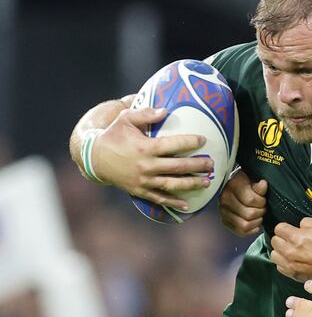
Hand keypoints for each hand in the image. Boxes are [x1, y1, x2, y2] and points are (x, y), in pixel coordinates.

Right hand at [93, 102, 212, 209]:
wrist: (94, 158)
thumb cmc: (113, 135)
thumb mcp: (126, 119)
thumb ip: (146, 114)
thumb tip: (166, 111)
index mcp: (145, 147)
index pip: (173, 145)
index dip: (190, 142)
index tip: (203, 140)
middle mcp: (146, 166)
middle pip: (178, 167)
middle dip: (197, 166)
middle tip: (212, 164)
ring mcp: (143, 180)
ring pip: (172, 184)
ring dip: (191, 184)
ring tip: (207, 182)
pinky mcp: (139, 191)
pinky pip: (159, 198)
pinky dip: (173, 202)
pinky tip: (187, 205)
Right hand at [219, 169, 267, 235]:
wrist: (236, 187)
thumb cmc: (247, 184)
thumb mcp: (254, 180)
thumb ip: (259, 186)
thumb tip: (263, 184)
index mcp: (233, 186)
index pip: (251, 200)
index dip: (262, 202)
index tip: (263, 199)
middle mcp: (225, 199)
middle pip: (249, 214)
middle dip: (261, 212)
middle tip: (263, 208)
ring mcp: (223, 212)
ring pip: (245, 225)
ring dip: (256, 222)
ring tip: (259, 215)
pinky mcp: (225, 221)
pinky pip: (241, 232)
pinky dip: (251, 230)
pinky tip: (255, 223)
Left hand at [271, 218, 311, 281]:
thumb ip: (307, 222)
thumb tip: (299, 225)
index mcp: (296, 237)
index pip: (279, 228)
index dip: (285, 227)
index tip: (290, 229)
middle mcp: (289, 251)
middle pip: (274, 241)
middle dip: (281, 238)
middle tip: (290, 239)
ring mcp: (290, 264)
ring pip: (274, 255)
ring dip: (280, 251)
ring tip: (290, 250)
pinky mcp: (292, 274)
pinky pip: (279, 267)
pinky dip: (284, 263)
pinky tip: (292, 260)